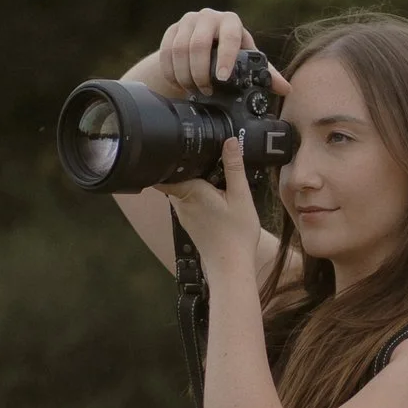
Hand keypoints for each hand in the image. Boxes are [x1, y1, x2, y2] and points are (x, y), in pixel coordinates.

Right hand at [153, 7, 255, 95]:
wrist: (202, 48)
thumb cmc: (230, 54)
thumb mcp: (246, 62)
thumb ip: (265, 74)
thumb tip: (285, 89)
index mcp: (231, 22)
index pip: (229, 36)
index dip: (225, 57)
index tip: (222, 78)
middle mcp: (209, 17)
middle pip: (199, 44)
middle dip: (200, 73)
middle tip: (205, 91)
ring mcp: (187, 22)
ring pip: (179, 50)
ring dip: (185, 75)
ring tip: (193, 90)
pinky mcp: (171, 30)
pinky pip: (166, 53)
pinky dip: (171, 73)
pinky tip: (178, 84)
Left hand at [163, 138, 264, 269]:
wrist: (231, 266)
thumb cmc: (236, 235)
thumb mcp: (241, 196)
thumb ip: (234, 167)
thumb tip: (230, 141)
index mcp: (190, 191)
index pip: (166, 170)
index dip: (168, 157)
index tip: (175, 147)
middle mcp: (181, 203)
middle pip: (175, 177)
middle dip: (187, 166)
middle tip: (205, 157)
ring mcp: (183, 215)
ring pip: (182, 190)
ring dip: (193, 182)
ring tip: (213, 175)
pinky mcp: (189, 223)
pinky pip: (188, 202)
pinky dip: (197, 195)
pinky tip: (214, 196)